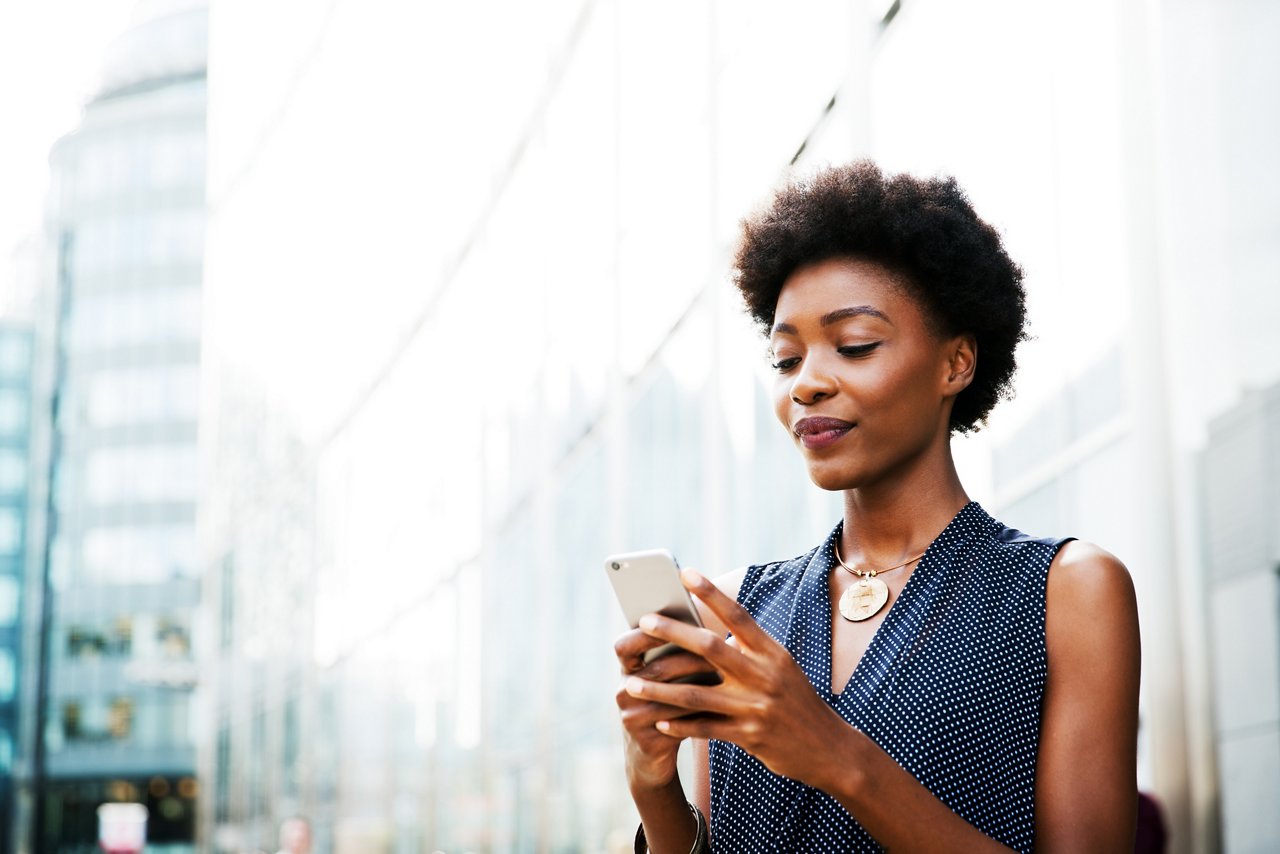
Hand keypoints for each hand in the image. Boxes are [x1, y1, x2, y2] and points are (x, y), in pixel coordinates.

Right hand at [613, 624, 717, 792]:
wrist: (652, 758)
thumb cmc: (668, 707)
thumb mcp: (667, 681)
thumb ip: (678, 654)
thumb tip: (715, 624)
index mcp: (627, 671)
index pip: (625, 646)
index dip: (644, 633)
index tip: (672, 620)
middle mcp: (624, 692)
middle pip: (656, 669)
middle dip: (687, 657)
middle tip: (716, 646)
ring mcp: (632, 718)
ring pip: (669, 696)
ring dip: (698, 683)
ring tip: (725, 673)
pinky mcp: (646, 741)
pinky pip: (676, 723)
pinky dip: (699, 711)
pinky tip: (722, 704)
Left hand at [623, 569, 849, 787]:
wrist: (829, 748)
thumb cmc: (796, 701)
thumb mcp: (782, 667)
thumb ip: (750, 649)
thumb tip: (712, 629)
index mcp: (772, 653)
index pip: (738, 616)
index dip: (711, 593)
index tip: (685, 573)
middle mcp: (763, 676)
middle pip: (710, 648)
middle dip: (674, 633)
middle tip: (644, 622)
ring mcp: (755, 707)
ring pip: (697, 694)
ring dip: (660, 688)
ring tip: (631, 683)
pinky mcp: (748, 736)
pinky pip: (705, 729)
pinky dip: (679, 725)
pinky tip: (657, 721)